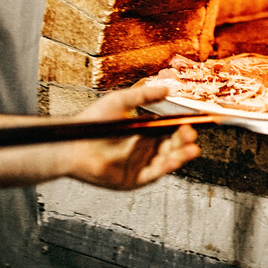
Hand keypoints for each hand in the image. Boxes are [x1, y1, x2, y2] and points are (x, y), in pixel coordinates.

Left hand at [68, 86, 199, 189]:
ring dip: (181, 156)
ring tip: (192, 149)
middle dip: (184, 141)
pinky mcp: (133, 179)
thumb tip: (167, 88)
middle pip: (171, 146)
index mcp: (144, 132)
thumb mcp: (120, 102)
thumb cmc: (93, 122)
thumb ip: (143, 95)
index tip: (193, 122)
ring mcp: (139, 165)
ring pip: (166, 161)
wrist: (74, 142)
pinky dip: (166, 168)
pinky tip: (174, 160)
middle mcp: (144, 149)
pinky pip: (153, 174)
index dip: (182, 127)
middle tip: (191, 134)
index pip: (169, 131)